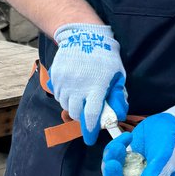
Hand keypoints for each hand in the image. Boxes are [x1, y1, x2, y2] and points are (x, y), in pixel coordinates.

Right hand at [48, 22, 127, 144]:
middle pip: (76, 114)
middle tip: (88, 113)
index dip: (91, 131)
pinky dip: (66, 97)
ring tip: (82, 96)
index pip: (92, 116)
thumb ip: (117, 96)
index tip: (91, 140)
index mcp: (96, 87)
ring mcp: (65, 82)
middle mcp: (78, 87)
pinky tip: (74, 87)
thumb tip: (117, 115)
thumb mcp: (118, 75)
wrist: (83, 35)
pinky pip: (59, 95)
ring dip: (74, 106)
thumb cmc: (105, 56)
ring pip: (66, 105)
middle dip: (82, 118)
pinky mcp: (56, 77)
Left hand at [101, 99, 174, 175]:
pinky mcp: (125, 160)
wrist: (172, 122)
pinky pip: (111, 160)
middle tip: (111, 162)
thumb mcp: (164, 157)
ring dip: (111, 160)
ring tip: (120, 145)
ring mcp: (132, 172)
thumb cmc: (173, 141)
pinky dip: (113, 149)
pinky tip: (126, 138)